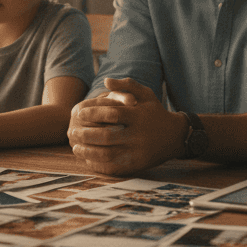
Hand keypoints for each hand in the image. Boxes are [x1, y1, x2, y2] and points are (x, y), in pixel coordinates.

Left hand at [68, 78, 185, 175]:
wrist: (175, 136)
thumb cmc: (155, 113)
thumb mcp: (146, 94)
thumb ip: (127, 85)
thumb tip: (106, 80)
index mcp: (138, 116)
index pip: (111, 114)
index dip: (92, 113)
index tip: (78, 113)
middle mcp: (138, 135)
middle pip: (107, 136)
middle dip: (85, 134)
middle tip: (71, 131)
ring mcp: (138, 152)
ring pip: (108, 154)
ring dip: (88, 152)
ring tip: (75, 147)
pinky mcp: (137, 165)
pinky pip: (113, 167)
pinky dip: (98, 164)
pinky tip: (87, 159)